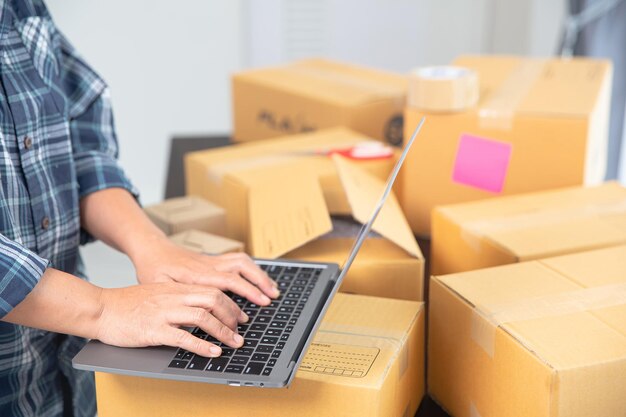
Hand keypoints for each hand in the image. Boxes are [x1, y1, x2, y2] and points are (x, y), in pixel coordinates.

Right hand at [96, 282, 247, 356]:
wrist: (100, 308)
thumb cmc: (127, 304)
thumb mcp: (158, 292)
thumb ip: (179, 298)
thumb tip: (202, 310)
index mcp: (176, 288)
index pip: (212, 290)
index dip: (231, 303)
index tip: (241, 316)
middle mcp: (173, 297)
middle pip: (213, 299)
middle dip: (232, 316)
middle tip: (240, 331)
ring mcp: (164, 312)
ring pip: (202, 317)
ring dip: (223, 331)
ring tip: (234, 343)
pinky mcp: (153, 329)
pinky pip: (183, 337)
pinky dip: (202, 345)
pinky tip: (213, 352)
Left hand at [130, 236, 278, 306]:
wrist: (152, 248)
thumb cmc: (152, 269)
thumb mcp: (157, 286)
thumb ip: (175, 299)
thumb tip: (191, 314)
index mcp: (197, 274)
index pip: (228, 282)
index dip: (246, 292)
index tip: (258, 304)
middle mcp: (208, 265)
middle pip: (241, 269)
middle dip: (259, 283)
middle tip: (271, 298)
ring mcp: (213, 261)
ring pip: (243, 262)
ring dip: (259, 274)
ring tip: (272, 289)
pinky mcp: (214, 260)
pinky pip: (238, 261)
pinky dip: (252, 270)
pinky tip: (259, 280)